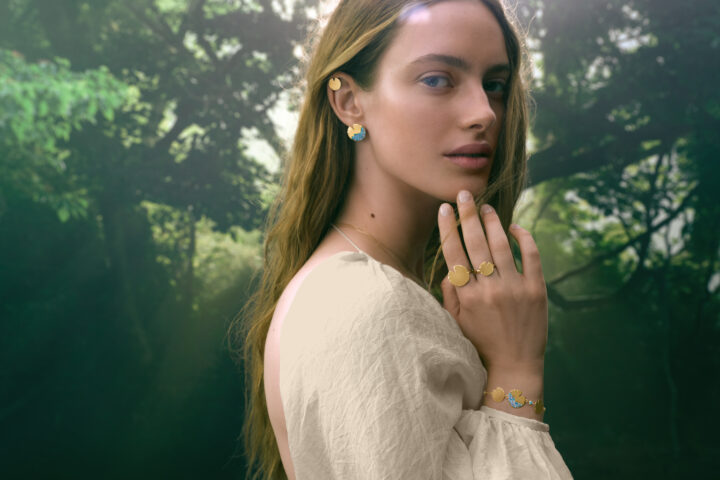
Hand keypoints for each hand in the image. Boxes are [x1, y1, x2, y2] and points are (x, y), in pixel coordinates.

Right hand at [437, 190, 547, 373]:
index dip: (448, 229)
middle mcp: (490, 289)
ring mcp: (515, 288)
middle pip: (476, 243)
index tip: (444, 209)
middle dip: (468, 215)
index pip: (454, 254)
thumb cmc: (481, 344)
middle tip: (464, 194)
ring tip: (486, 207)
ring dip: (493, 222)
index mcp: (468, 296)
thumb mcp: (456, 322)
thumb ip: (450, 294)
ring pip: (502, 245)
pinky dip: (523, 238)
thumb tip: (449, 267)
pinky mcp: (537, 290)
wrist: (515, 366)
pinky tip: (515, 227)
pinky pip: (531, 256)